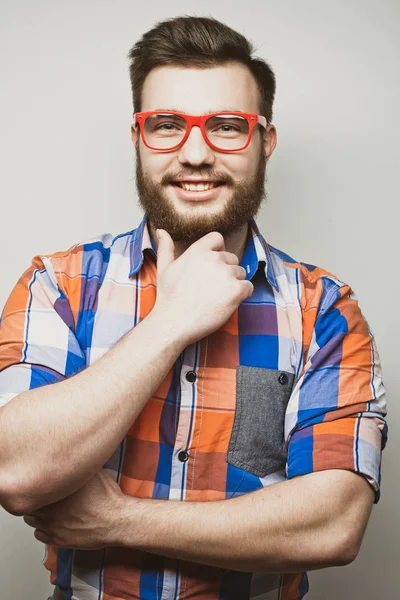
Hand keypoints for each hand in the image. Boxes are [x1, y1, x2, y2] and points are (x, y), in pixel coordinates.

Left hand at [23, 470, 126, 549]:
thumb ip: (79, 464)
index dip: (38, 484)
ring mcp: (51, 525)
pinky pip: (38, 535)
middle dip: (37, 499)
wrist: (116, 521)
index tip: (43, 483)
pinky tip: (54, 524)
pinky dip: (43, 530)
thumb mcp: (95, 472)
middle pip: (30, 502)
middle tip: (47, 497)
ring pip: (30, 520)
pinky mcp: (56, 539)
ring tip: (49, 511)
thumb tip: (72, 455)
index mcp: (56, 489)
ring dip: (37, 515)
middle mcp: (50, 507)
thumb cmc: (107, 498)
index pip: (33, 486)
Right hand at [153, 229, 253, 344]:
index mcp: (198, 251)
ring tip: (217, 297)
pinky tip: (227, 302)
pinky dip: (242, 295)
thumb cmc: (168, 297)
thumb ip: (166, 247)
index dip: (218, 250)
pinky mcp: (236, 290)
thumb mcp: (164, 268)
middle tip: (212, 288)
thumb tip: (161, 230)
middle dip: (226, 271)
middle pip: (231, 258)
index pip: (218, 238)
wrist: (174, 322)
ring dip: (234, 284)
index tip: (213, 264)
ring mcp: (227, 274)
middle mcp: (214, 259)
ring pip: (241, 273)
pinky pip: (248, 287)